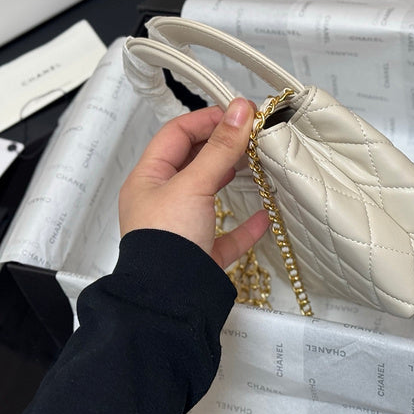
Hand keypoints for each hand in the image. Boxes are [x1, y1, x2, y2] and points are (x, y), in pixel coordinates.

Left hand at [119, 98, 268, 267]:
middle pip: (192, 163)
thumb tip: (239, 110)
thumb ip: (220, 148)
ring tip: (255, 164)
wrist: (168, 302)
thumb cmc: (166, 241)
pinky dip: (245, 225)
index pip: (176, 134)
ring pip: (208, 196)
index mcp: (148, 180)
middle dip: (221, 147)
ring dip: (231, 179)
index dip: (207, 120)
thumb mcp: (194, 185)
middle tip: (251, 135)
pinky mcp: (200, 257)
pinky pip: (225, 236)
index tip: (238, 114)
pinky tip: (265, 216)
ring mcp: (180, 230)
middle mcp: (160, 203)